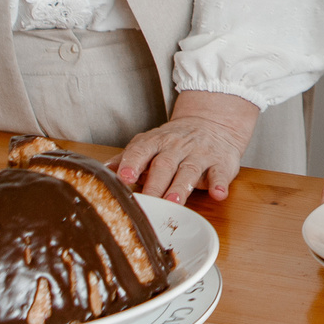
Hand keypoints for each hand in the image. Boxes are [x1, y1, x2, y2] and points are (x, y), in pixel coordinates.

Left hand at [116, 91, 259, 202]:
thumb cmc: (175, 141)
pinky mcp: (221, 164)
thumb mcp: (149, 144)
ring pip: (189, 170)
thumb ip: (127, 159)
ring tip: (174, 200)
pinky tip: (218, 194)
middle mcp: (176, 147)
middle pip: (164, 165)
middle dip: (155, 184)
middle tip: (148, 201)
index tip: (125, 177)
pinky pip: (220, 174)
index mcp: (155, 143)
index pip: (141, 150)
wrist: (213, 122)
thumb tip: (102, 172)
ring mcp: (200, 155)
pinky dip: (220, 184)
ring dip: (181, 186)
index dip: (132, 163)